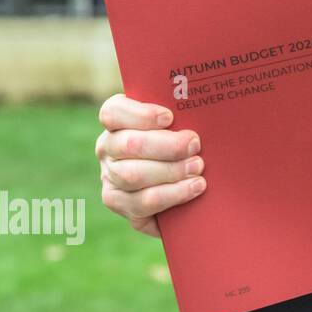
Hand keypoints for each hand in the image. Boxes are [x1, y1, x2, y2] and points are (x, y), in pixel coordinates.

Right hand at [96, 94, 204, 237]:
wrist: (187, 184)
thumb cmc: (188, 142)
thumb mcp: (183, 124)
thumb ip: (185, 115)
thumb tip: (204, 107)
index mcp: (118, 122)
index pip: (113, 112)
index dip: (141, 114)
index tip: (169, 118)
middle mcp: (107, 148)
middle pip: (129, 145)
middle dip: (167, 146)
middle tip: (195, 146)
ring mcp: (110, 177)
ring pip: (133, 176)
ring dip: (171, 172)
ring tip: (198, 168)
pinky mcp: (120, 204)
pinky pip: (142, 202)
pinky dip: (172, 195)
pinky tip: (194, 188)